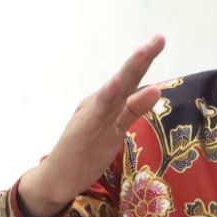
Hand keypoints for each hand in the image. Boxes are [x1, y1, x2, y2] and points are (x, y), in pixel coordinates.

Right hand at [17, 36, 165, 216]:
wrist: (56, 178)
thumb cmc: (86, 154)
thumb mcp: (116, 130)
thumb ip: (133, 110)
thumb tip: (155, 91)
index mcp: (106, 103)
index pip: (130, 80)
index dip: (145, 60)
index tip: (159, 40)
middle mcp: (98, 104)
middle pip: (124, 79)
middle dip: (142, 58)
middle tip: (159, 38)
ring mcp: (91, 116)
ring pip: (114, 91)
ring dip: (128, 71)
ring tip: (143, 52)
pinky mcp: (84, 132)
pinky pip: (100, 114)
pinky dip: (110, 97)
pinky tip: (118, 84)